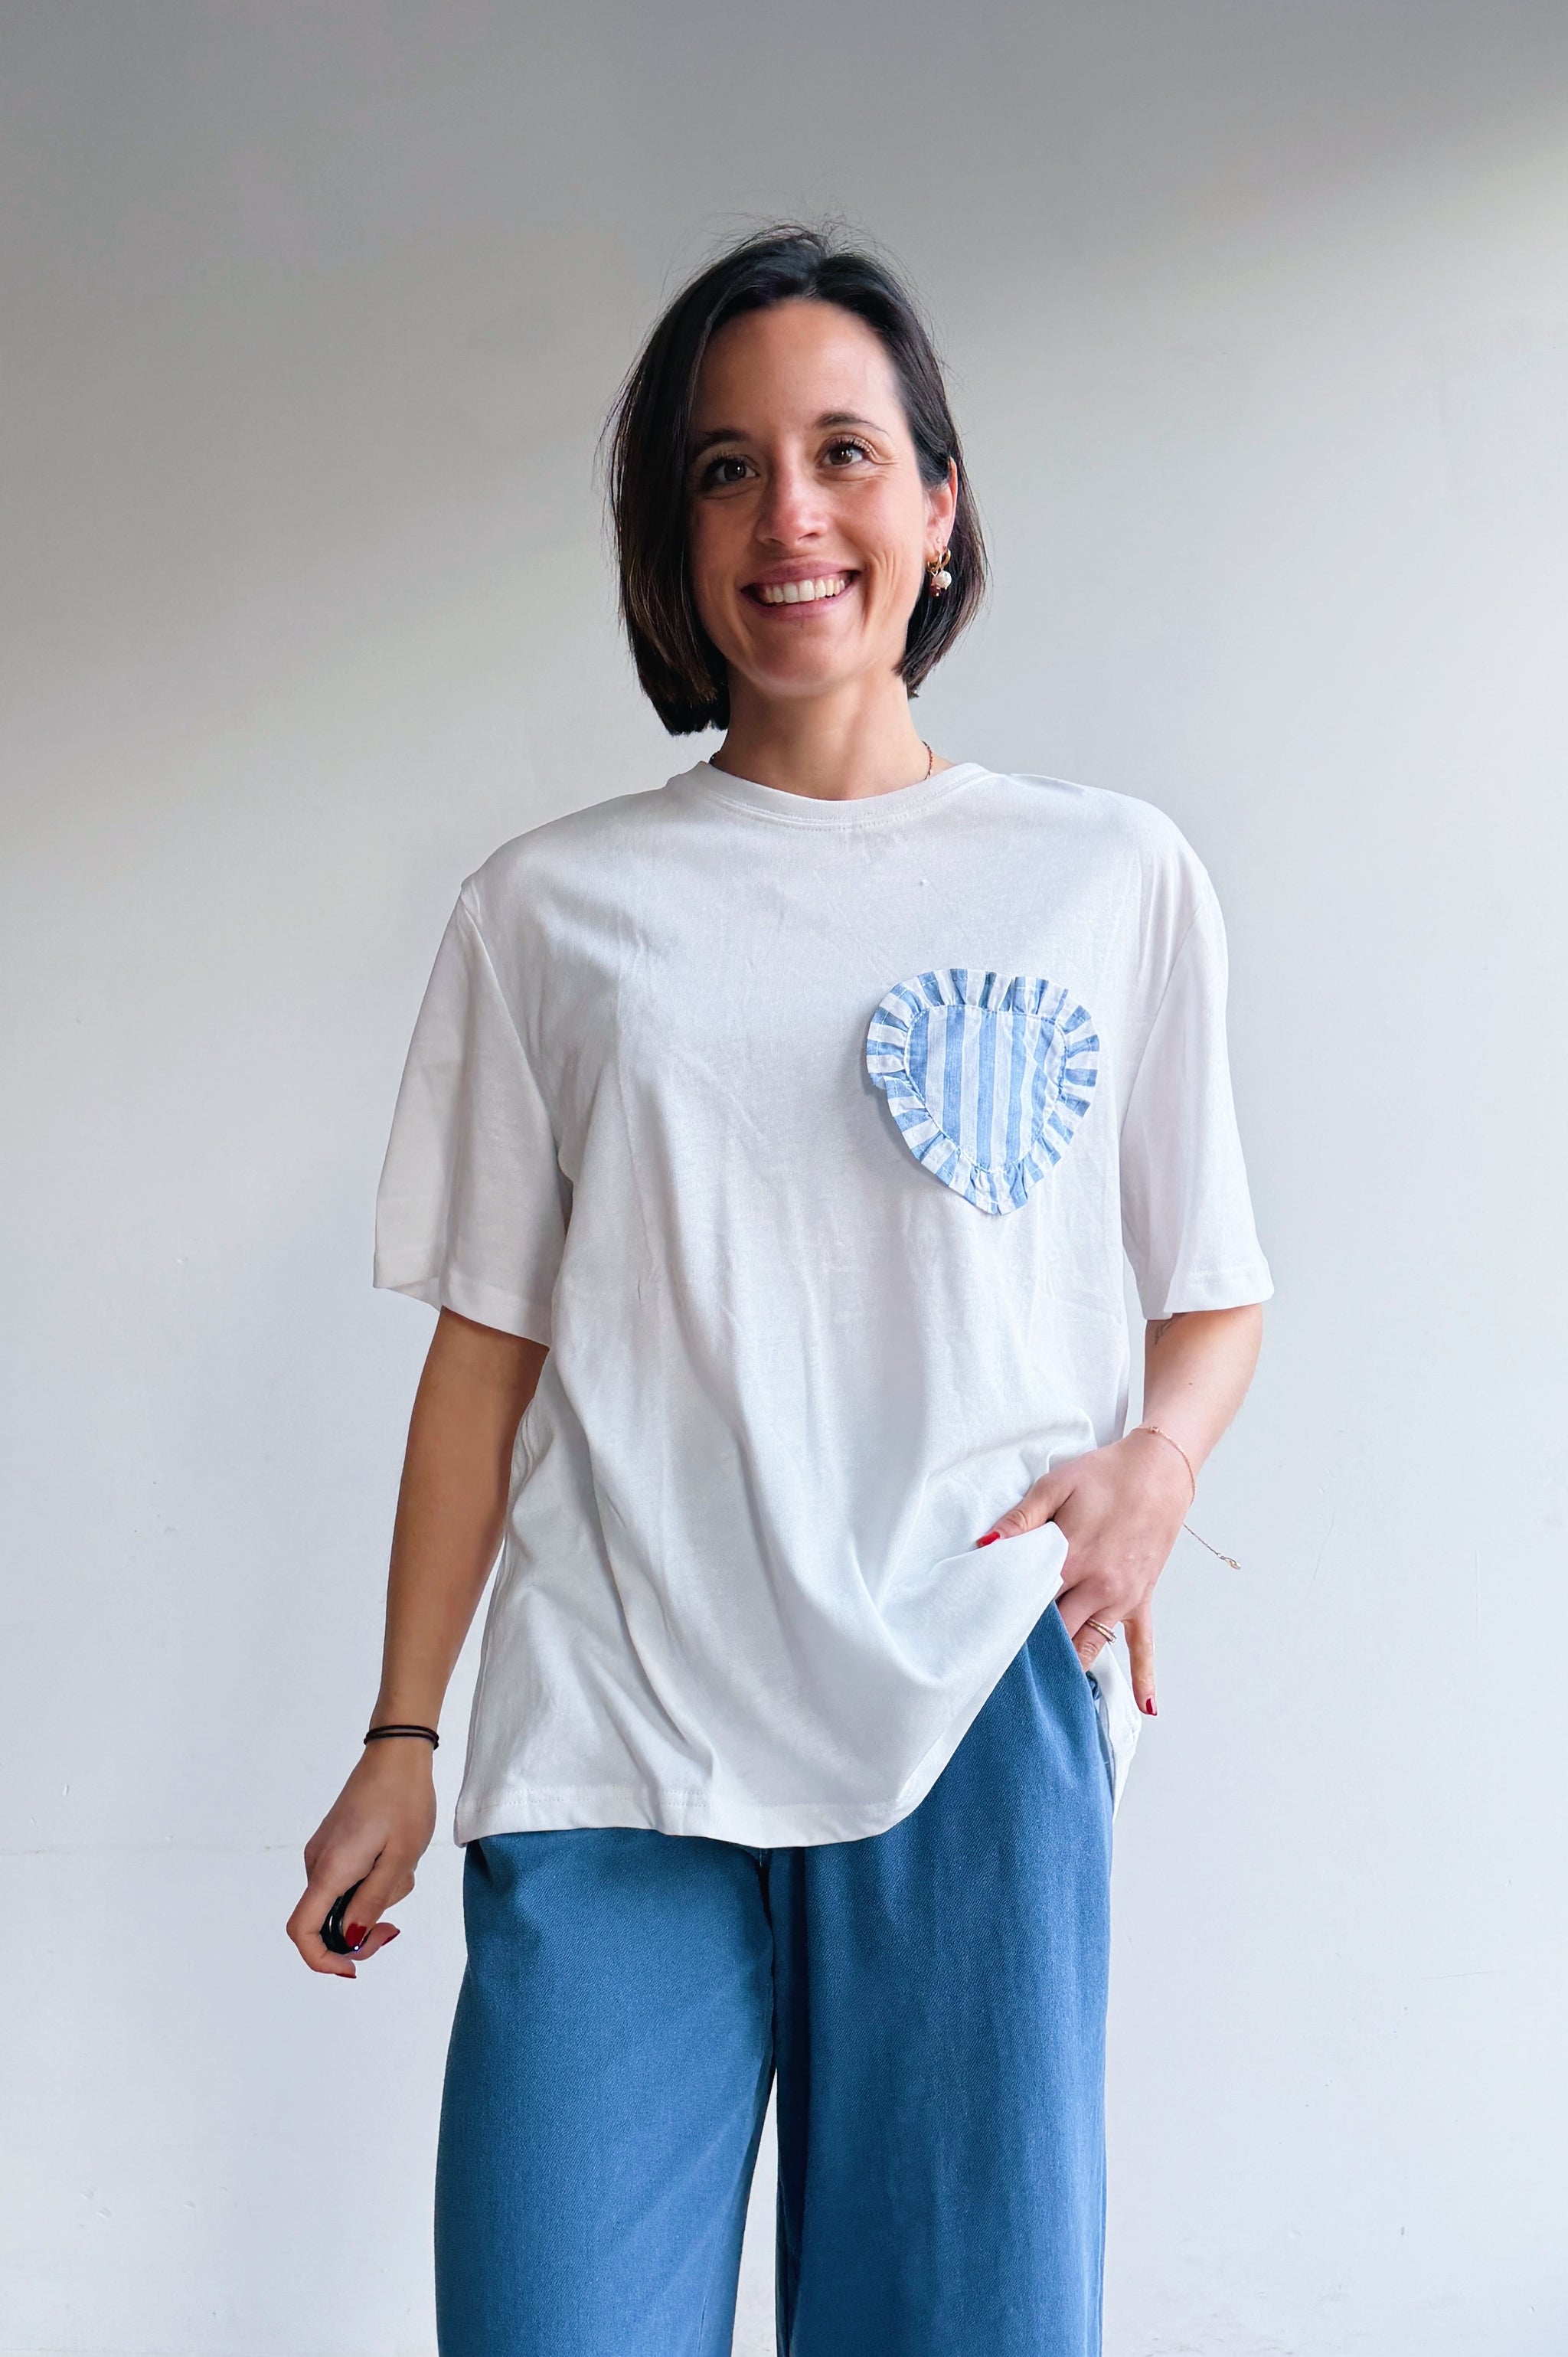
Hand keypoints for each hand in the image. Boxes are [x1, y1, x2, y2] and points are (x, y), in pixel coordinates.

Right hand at [286, 1741, 437, 1978]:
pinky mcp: (336, 1845)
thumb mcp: (400, 1858)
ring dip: (375, 1901)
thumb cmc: (404, 1801)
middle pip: (326, 1922)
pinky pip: (348, 1881)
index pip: (302, 1930)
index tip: (353, 1969)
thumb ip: (374, 1901)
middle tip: (395, 1928)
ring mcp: (325, 1853)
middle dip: (361, 1933)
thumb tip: (351, 1941)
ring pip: (343, 1901)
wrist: (398, 1754)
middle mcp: (318, 1864)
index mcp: (330, 1870)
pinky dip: (372, 1883)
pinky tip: (395, 1858)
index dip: (322, 1960)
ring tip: (404, 1868)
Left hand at [979, 1429, 1193, 1714]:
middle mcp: (1099, 1586)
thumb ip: (1021, 1519)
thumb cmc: (1106, 1474)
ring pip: (1090, 1644)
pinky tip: (1145, 1705)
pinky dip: (1144, 1676)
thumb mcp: (1056, 1484)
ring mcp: (1123, 1597)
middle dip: (1031, 1649)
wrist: (1161, 1470)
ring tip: (1042, 1691)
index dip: (1005, 1618)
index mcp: (1073, 1557)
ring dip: (1069, 1666)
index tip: (982, 1639)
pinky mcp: (1142, 1598)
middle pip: (1057, 1630)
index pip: (1030, 1600)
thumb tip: (986, 1546)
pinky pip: (1144, 1644)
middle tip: (1001, 1671)